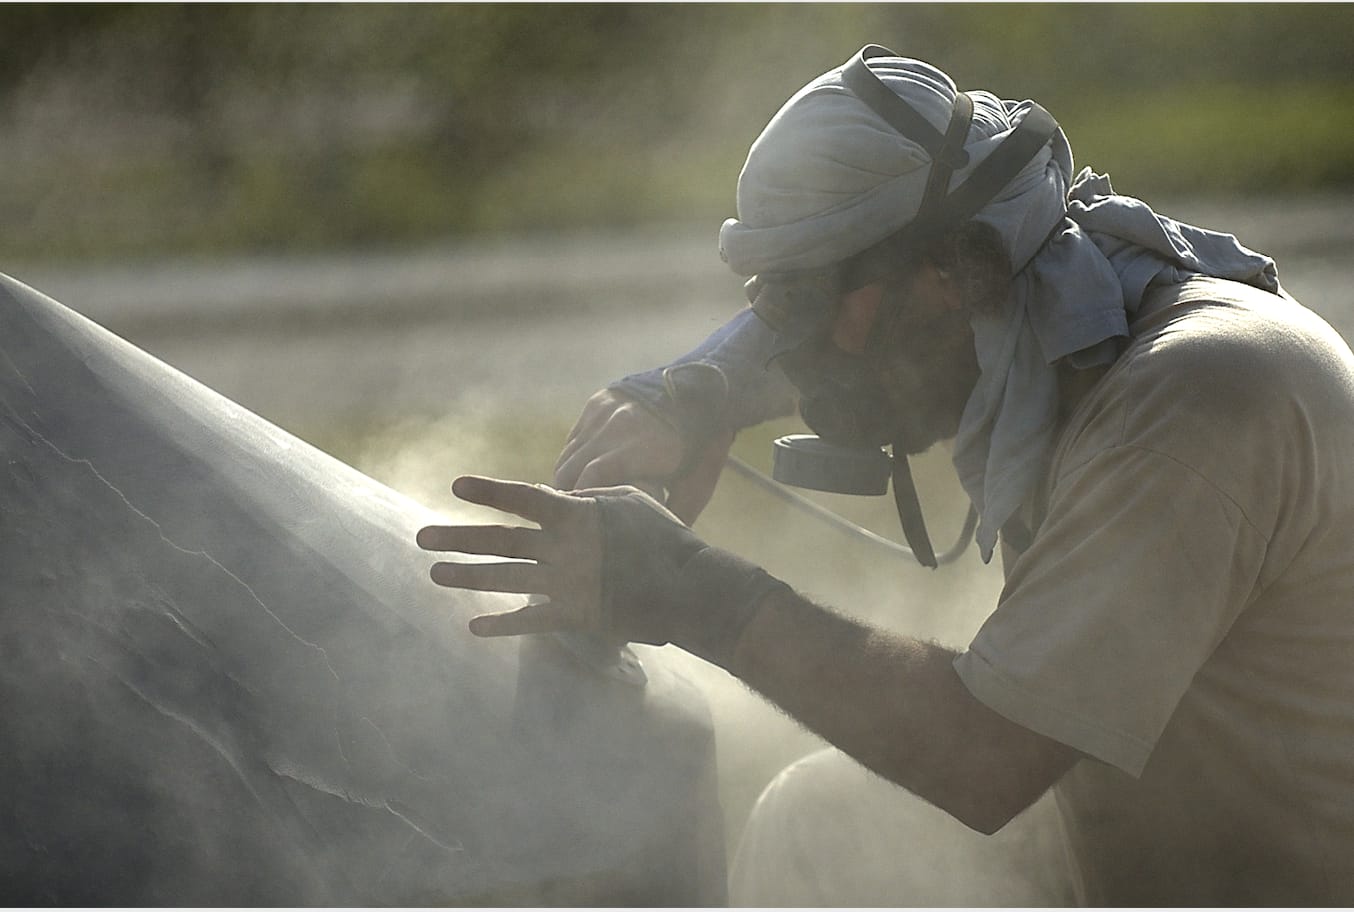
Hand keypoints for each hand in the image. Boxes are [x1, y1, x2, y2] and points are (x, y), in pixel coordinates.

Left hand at [418, 474, 787, 665]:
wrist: (688, 588)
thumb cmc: (664, 538)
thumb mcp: (630, 500)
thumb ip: (591, 496)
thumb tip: (565, 496)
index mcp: (575, 515)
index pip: (522, 497)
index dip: (488, 491)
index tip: (456, 487)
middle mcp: (561, 549)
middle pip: (499, 540)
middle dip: (457, 538)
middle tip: (421, 537)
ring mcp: (564, 584)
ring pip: (505, 578)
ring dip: (466, 576)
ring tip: (435, 574)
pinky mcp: (574, 616)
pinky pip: (530, 621)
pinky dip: (502, 624)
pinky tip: (475, 626)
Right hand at [553, 388, 733, 524]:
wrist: (704, 390)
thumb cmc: (703, 446)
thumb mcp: (697, 483)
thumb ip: (674, 514)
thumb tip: (653, 549)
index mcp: (642, 447)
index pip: (592, 479)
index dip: (581, 505)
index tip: (580, 529)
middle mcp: (617, 426)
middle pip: (572, 470)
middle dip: (568, 499)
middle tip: (569, 526)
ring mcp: (604, 412)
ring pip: (568, 456)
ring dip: (566, 482)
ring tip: (571, 509)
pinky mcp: (596, 404)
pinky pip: (573, 441)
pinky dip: (571, 462)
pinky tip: (578, 481)